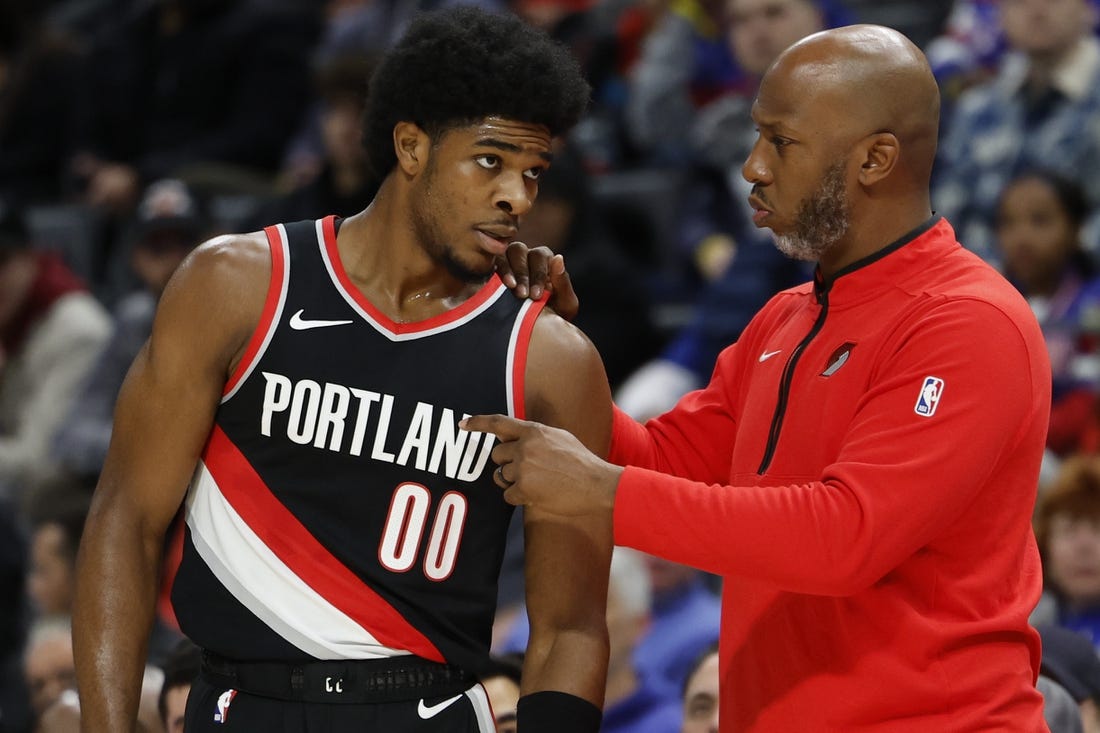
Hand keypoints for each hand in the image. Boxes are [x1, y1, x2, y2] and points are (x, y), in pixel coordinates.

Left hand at [461, 414, 620, 515]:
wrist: (597, 484)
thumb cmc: (581, 462)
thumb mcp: (559, 438)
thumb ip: (535, 436)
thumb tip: (516, 438)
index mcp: (534, 431)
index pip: (499, 423)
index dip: (478, 423)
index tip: (463, 424)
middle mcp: (525, 447)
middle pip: (497, 456)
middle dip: (507, 465)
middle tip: (528, 471)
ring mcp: (523, 468)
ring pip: (502, 477)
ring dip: (515, 482)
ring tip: (539, 483)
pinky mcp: (524, 489)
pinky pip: (508, 495)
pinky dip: (520, 498)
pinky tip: (539, 495)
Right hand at [494, 241, 578, 320]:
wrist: (535, 334)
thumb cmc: (553, 317)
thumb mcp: (564, 304)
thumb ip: (563, 283)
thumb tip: (558, 258)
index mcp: (544, 261)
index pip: (540, 255)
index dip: (538, 273)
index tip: (536, 295)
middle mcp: (525, 257)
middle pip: (520, 250)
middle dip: (522, 272)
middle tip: (523, 295)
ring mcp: (507, 262)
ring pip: (505, 254)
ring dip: (508, 270)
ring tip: (511, 289)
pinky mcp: (492, 272)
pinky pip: (492, 264)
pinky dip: (496, 273)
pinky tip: (496, 287)